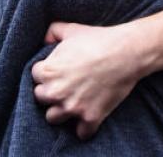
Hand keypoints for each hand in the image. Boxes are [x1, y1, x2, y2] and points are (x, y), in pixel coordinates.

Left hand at [31, 21, 145, 139]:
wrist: (127, 52)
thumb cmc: (99, 39)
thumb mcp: (72, 30)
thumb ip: (52, 31)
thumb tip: (45, 40)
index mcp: (49, 71)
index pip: (35, 77)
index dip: (47, 72)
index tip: (58, 71)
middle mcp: (56, 92)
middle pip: (41, 98)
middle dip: (51, 92)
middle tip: (64, 85)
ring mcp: (72, 107)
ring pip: (53, 118)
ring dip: (61, 111)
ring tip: (72, 102)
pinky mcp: (90, 117)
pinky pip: (81, 133)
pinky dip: (84, 127)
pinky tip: (88, 116)